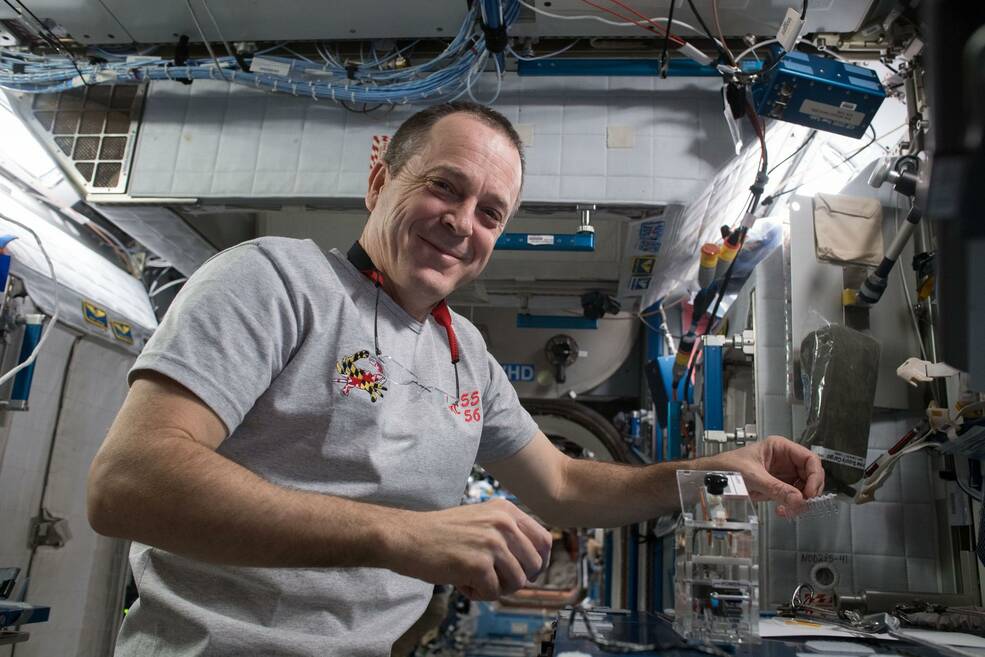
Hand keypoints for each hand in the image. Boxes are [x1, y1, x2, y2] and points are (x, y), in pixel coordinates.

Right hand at [385, 499, 552, 600]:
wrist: (406, 537)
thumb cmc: (440, 532)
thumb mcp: (482, 519)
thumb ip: (508, 533)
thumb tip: (536, 562)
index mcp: (506, 510)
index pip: (544, 540)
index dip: (538, 562)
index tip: (525, 571)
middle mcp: (503, 523)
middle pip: (534, 565)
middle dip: (516, 578)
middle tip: (493, 578)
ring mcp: (492, 543)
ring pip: (517, 582)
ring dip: (496, 588)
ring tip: (473, 578)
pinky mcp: (478, 564)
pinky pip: (493, 592)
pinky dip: (477, 593)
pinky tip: (460, 581)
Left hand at [709, 436, 823, 516]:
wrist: (713, 476)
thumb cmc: (727, 466)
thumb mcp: (752, 476)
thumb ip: (775, 488)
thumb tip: (797, 499)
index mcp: (780, 448)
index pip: (809, 459)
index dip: (814, 476)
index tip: (810, 492)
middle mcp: (785, 460)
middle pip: (811, 476)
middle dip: (808, 492)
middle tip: (802, 504)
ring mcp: (783, 475)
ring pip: (804, 489)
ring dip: (800, 502)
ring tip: (788, 510)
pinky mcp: (778, 488)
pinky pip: (793, 498)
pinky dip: (792, 507)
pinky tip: (783, 511)